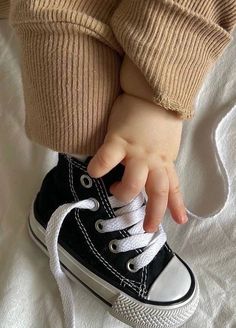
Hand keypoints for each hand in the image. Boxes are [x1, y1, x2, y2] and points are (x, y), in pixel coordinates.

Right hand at [87, 93, 187, 232]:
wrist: (153, 91)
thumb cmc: (158, 115)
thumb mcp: (166, 141)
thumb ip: (160, 157)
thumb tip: (152, 168)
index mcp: (164, 160)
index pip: (173, 187)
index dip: (177, 205)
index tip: (180, 220)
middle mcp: (154, 160)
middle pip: (158, 192)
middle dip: (154, 213)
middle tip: (149, 227)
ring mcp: (137, 151)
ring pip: (135, 182)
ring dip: (125, 193)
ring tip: (117, 192)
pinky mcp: (119, 140)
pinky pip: (107, 158)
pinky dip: (99, 168)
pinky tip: (93, 173)